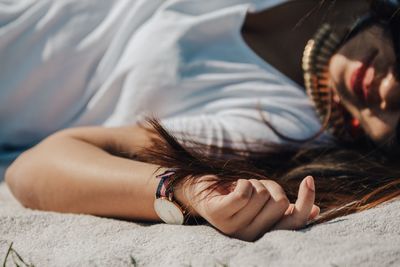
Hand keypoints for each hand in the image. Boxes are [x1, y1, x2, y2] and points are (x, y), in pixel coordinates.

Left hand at [175, 175, 318, 241]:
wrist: (200, 191)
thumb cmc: (235, 194)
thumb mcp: (264, 200)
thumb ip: (286, 208)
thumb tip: (315, 210)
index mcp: (264, 233)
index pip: (294, 221)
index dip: (306, 200)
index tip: (309, 180)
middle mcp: (251, 235)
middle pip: (281, 201)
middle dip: (268, 185)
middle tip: (251, 188)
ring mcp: (234, 227)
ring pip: (262, 193)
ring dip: (252, 183)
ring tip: (237, 189)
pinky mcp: (219, 215)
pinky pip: (244, 192)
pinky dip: (242, 182)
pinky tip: (232, 186)